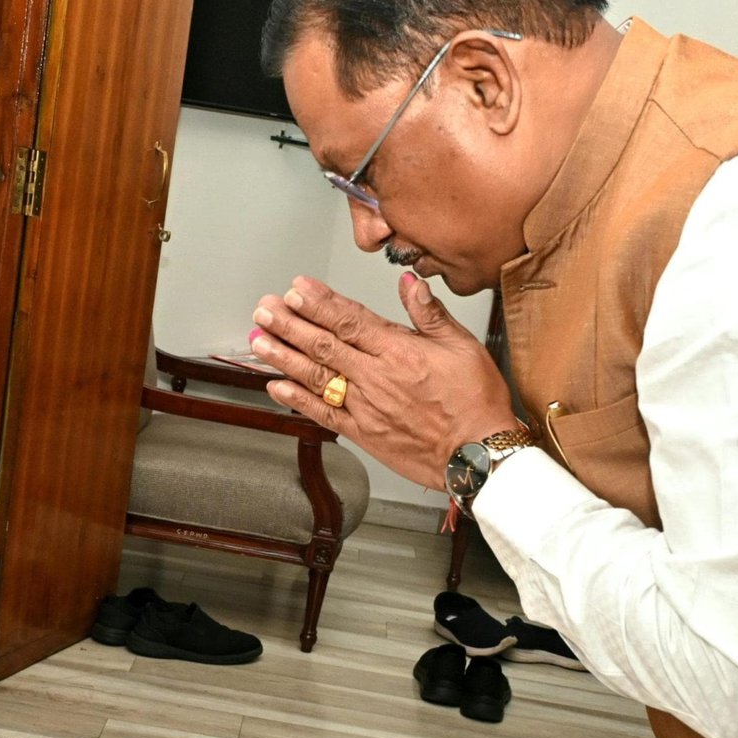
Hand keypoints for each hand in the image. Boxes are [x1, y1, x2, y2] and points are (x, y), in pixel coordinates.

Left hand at [251, 273, 516, 490]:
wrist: (479, 455)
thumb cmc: (475, 402)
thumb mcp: (463, 346)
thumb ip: (430, 314)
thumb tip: (409, 283)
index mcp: (398, 351)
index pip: (349, 319)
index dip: (319, 303)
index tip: (296, 289)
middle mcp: (375, 377)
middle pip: (324, 344)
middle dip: (290, 324)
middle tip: (265, 309)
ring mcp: (365, 406)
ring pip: (315, 376)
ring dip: (284, 356)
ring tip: (259, 339)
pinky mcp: (362, 432)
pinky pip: (321, 413)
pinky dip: (295, 400)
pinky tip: (274, 386)